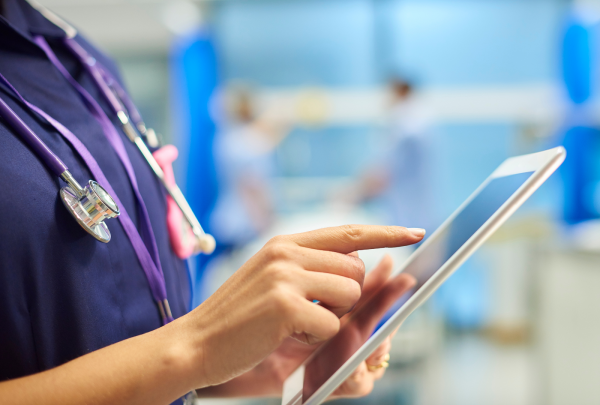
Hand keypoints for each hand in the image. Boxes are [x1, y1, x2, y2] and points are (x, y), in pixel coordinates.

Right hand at [196, 254, 416, 398]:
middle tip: (311, 311)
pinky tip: (284, 336)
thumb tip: (363, 267)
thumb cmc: (239, 317)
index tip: (414, 233)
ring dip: (331, 317)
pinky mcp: (285, 305)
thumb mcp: (274, 280)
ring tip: (294, 323)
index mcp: (285, 243)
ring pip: (349, 295)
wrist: (195, 342)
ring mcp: (285, 276)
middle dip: (346, 298)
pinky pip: (331, 325)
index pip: (348, 232)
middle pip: (357, 270)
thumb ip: (313, 268)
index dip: (385, 233)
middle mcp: (287, 252)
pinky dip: (314, 338)